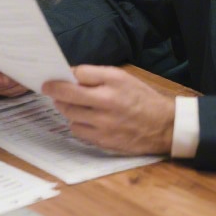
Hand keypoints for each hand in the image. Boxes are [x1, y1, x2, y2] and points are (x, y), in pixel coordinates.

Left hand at [42, 66, 174, 154]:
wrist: (164, 126)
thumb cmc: (140, 98)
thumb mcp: (122, 77)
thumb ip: (95, 75)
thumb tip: (68, 75)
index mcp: (112, 84)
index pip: (76, 76)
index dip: (61, 77)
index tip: (51, 79)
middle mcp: (107, 103)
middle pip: (66, 96)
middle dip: (55, 92)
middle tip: (51, 90)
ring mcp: (103, 125)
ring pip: (69, 114)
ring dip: (67, 108)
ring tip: (75, 105)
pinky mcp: (103, 141)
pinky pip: (77, 130)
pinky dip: (77, 124)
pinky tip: (86, 120)